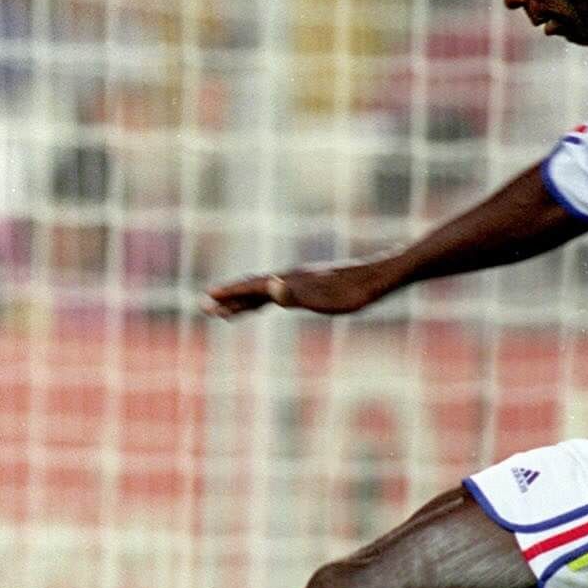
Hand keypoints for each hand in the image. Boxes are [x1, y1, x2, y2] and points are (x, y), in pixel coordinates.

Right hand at [203, 260, 392, 318]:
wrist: (381, 277)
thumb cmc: (354, 292)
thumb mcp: (325, 298)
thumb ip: (295, 293)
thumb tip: (270, 286)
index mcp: (288, 281)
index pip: (251, 287)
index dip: (229, 294)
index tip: (207, 300)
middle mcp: (290, 278)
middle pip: (253, 288)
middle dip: (230, 298)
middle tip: (206, 307)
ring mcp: (301, 282)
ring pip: (266, 292)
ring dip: (245, 301)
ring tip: (228, 311)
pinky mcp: (312, 286)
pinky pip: (281, 293)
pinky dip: (266, 300)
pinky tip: (270, 301)